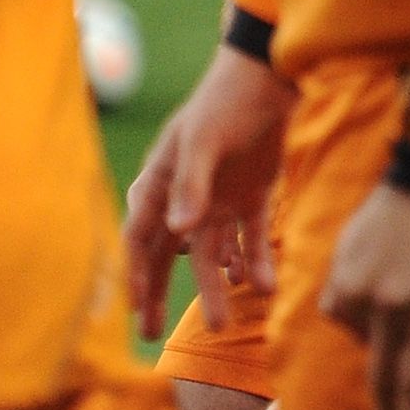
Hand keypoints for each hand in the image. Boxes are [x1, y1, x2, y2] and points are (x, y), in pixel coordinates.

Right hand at [123, 44, 293, 340]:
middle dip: (160, 291)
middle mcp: (187, 196)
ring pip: (213, 253)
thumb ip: (190, 184)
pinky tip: (262, 286)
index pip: (142, 236)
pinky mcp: (255, 195)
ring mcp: (221, 198)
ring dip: (217, 286)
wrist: (273, 75)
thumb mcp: (203, 139)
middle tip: (152, 333)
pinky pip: (251, 237)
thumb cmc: (226, 101)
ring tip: (222, 324)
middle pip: (169, 253)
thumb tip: (177, 231)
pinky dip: (255, 261)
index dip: (138, 273)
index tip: (136, 309)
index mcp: (162, 182)